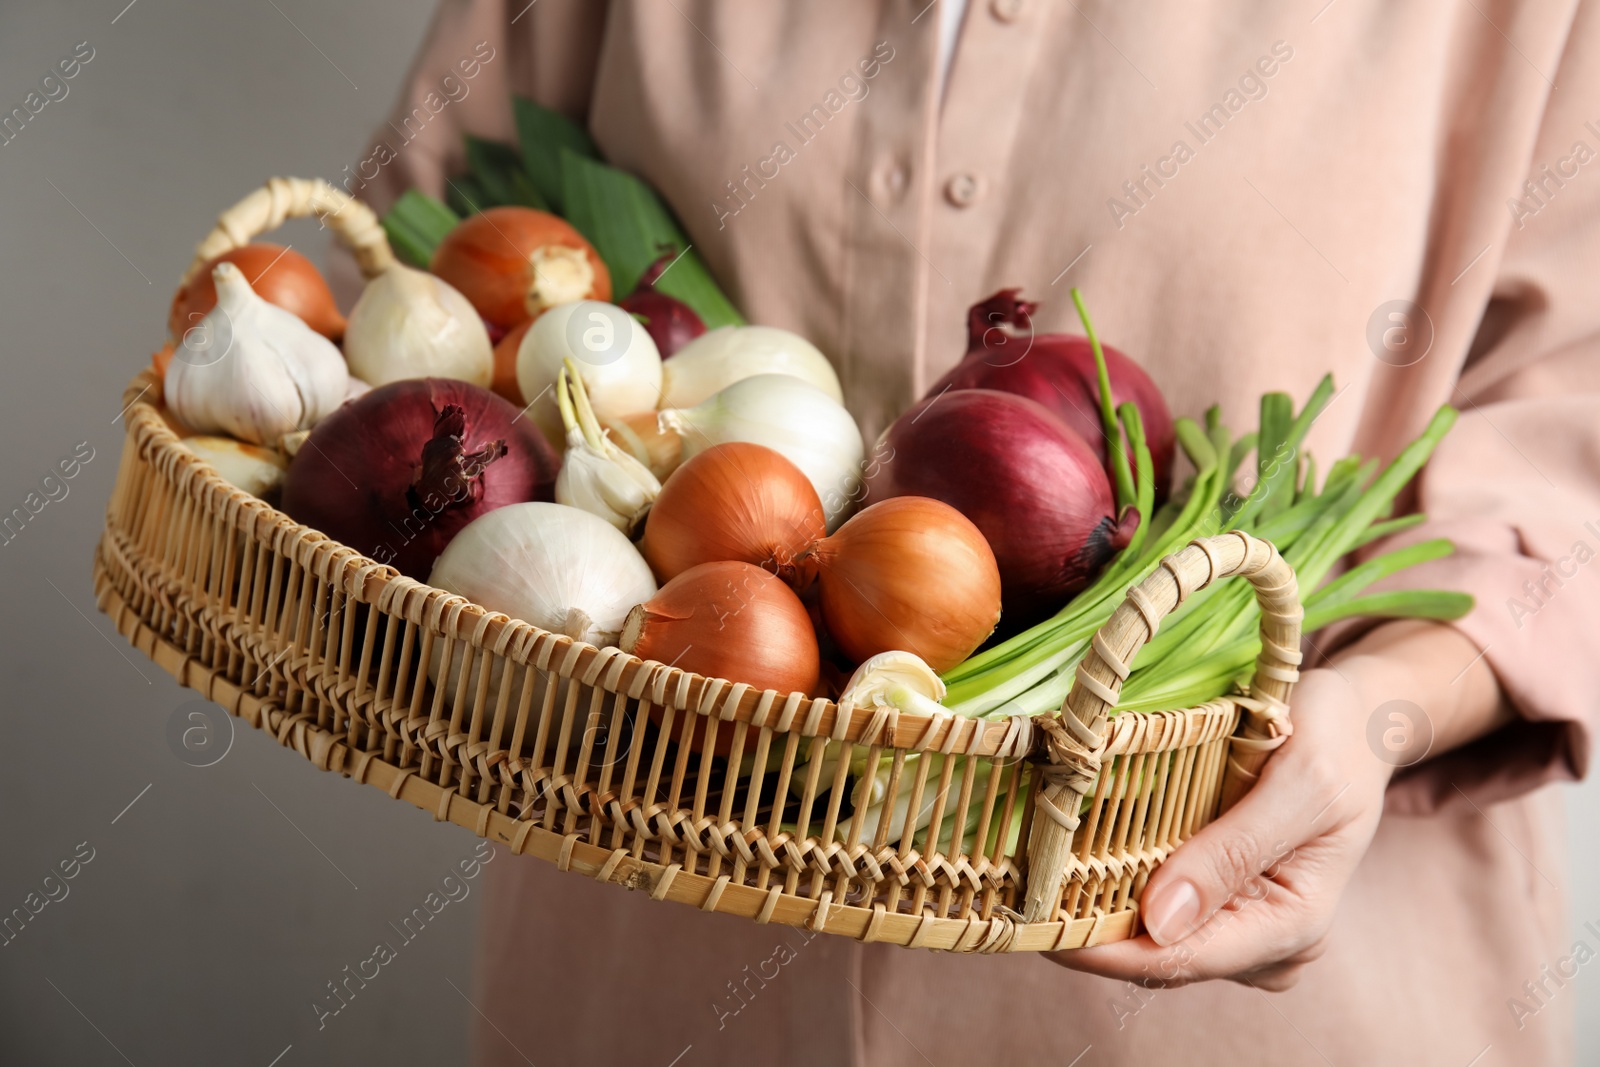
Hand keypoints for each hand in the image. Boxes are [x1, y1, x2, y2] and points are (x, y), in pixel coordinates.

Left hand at [1043, 620, 1508, 990]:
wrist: (1358, 717)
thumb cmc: (1337, 740)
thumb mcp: (1300, 782)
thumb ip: (1233, 852)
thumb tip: (1159, 922)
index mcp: (1294, 923)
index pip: (1183, 958)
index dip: (1106, 951)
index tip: (1040, 929)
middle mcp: (1267, 939)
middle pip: (1160, 955)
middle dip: (1090, 931)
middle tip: (1016, 895)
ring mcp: (1243, 920)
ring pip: (1152, 934)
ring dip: (1095, 909)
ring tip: (1031, 876)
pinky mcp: (1222, 895)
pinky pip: (1158, 904)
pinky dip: (1115, 884)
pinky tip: (1071, 859)